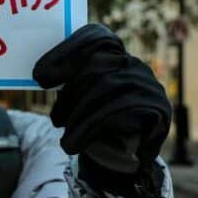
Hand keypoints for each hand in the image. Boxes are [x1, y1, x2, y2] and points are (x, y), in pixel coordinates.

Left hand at [33, 24, 170, 197]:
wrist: (130, 159)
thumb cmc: (100, 126)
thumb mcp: (82, 101)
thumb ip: (71, 83)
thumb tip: (41, 75)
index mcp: (118, 57)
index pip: (97, 38)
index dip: (67, 51)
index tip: (39, 77)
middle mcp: (136, 66)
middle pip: (97, 64)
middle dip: (70, 93)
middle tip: (55, 120)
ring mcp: (149, 85)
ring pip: (106, 86)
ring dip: (79, 116)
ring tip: (65, 140)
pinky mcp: (158, 108)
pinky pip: (120, 109)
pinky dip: (91, 128)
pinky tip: (76, 143)